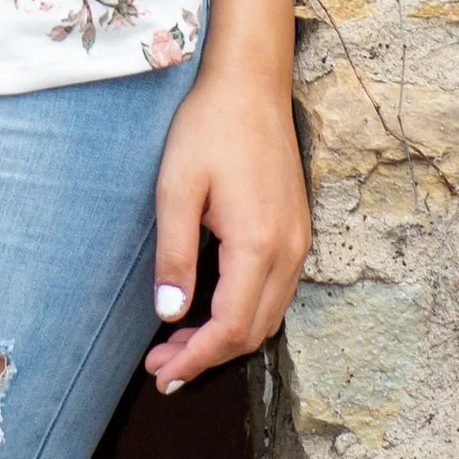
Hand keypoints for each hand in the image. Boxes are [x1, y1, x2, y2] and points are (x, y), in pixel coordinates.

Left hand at [146, 54, 310, 390]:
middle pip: (254, 332)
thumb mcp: (176, 189)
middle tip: (160, 365)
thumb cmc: (209, 127)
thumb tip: (170, 314)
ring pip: (269, 316)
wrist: (251, 83)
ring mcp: (298, 241)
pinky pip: (276, 292)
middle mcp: (288, 251)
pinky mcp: (297, 230)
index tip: (162, 374)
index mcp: (258, 245)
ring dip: (226, 338)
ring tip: (178, 344)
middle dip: (207, 356)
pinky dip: (245, 313)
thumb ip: (175, 256)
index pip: (232, 328)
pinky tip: (211, 309)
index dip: (196, 359)